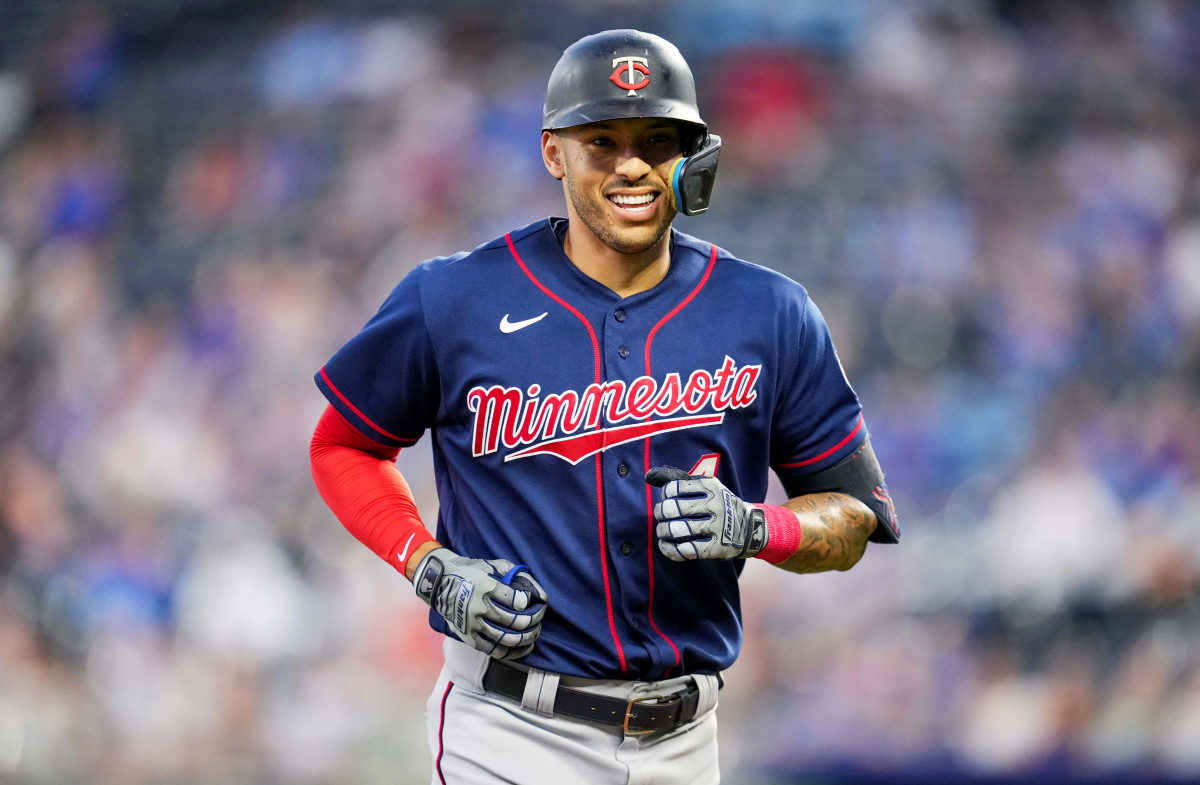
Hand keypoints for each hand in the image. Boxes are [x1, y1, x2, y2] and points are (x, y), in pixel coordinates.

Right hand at [412, 547, 548, 658]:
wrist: (437, 583)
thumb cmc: (468, 571)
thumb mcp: (490, 564)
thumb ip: (512, 573)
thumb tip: (535, 589)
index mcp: (485, 587)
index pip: (516, 600)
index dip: (528, 601)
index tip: (532, 600)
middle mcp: (479, 608)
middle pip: (515, 621)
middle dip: (534, 620)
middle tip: (540, 616)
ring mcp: (472, 625)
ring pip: (507, 638)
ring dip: (527, 637)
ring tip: (535, 632)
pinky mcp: (468, 637)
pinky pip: (494, 650)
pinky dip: (512, 652)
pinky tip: (524, 647)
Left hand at [646, 466, 768, 560]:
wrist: (751, 528)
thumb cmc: (720, 505)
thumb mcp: (707, 487)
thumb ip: (680, 480)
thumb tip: (649, 476)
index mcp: (711, 486)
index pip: (675, 487)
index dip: (665, 495)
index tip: (667, 500)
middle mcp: (715, 505)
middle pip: (673, 509)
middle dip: (661, 513)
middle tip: (661, 517)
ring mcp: (717, 527)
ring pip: (678, 530)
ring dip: (663, 532)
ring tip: (663, 532)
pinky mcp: (716, 548)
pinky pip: (687, 550)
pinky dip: (671, 550)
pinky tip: (666, 546)